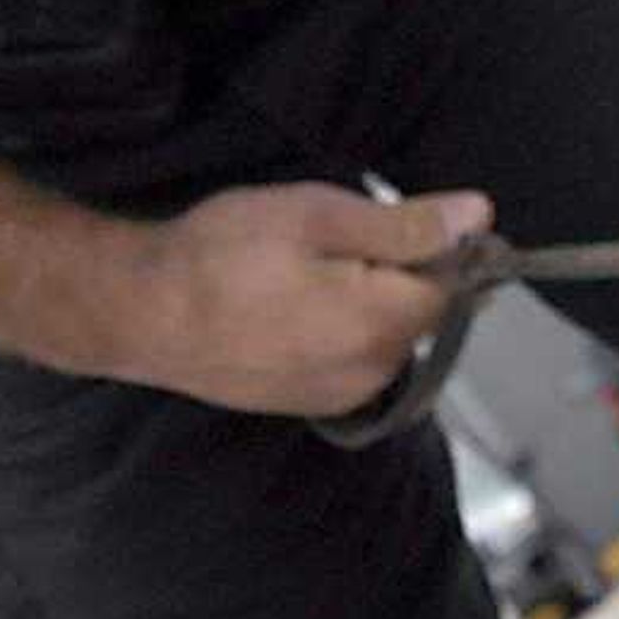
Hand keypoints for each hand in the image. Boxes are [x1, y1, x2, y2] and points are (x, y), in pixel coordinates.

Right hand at [100, 182, 494, 417]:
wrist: (139, 312)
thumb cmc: (221, 255)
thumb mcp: (318, 215)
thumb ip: (408, 223)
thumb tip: (479, 216)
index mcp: (381, 324)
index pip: (454, 283)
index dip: (436, 245)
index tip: (393, 218)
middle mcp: (370, 374)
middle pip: (420, 311)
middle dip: (393, 271)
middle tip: (326, 240)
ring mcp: (338, 396)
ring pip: (385, 334)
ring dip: (364, 300)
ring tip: (297, 272)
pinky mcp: (309, 403)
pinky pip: (351, 358)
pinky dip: (335, 328)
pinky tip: (287, 304)